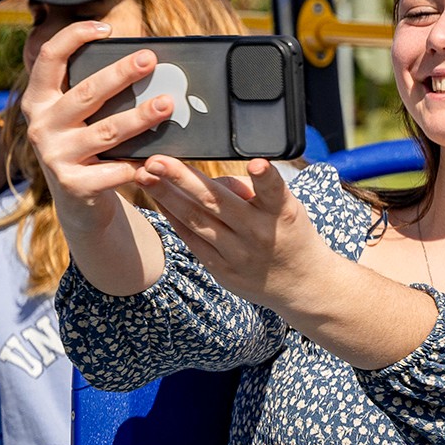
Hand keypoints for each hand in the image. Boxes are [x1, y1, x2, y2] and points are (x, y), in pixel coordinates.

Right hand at [20, 21, 164, 222]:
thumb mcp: (84, 117)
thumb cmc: (89, 146)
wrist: (78, 202)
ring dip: (140, 117)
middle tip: (150, 60)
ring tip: (168, 104)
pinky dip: (139, 165)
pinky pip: (114, 171)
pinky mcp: (72, 184)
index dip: (73, 37)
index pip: (50, 58)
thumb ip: (100, 93)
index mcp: (41, 100)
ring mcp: (54, 155)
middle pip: (86, 92)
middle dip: (120, 74)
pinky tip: (159, 160)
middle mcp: (42, 125)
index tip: (106, 27)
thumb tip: (147, 64)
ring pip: (106, 131)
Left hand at [135, 155, 328, 310]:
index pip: (275, 191)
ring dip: (167, 196)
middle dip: (183, 179)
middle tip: (156, 161)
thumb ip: (254, 192)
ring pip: (196, 220)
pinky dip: (173, 217)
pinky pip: (192, 239)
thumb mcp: (288, 208)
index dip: (265, 177)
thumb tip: (213, 179)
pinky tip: (157, 199)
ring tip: (144, 175)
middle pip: (216, 203)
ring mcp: (237, 254)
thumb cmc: (290, 233)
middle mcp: (259, 233)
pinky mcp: (221, 269)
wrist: (300, 283)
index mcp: (282, 213)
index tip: (256, 163)